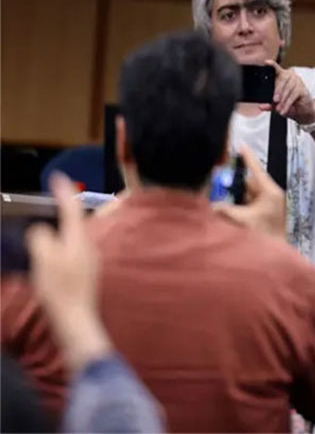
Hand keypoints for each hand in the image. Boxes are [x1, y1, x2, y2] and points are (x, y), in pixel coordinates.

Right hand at [27, 173, 111, 372]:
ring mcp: (89, 262)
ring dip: (59, 231)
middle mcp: (89, 247)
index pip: (72, 209)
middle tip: (48, 203)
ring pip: (73, 238)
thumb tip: (41, 230)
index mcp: (79, 240)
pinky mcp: (85, 275)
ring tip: (44, 228)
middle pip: (75, 223)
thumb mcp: (44, 259)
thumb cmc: (60, 289)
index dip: (64, 192)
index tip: (57, 178)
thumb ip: (41, 238)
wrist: (76, 320)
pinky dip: (59, 248)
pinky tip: (49, 256)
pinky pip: (71, 253)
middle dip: (61, 211)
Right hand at [214, 146, 286, 238]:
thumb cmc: (264, 235)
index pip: (256, 169)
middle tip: (215, 177)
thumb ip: (224, 208)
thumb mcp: (241, 219)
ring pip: (246, 194)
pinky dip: (236, 205)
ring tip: (216, 192)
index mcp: (269, 192)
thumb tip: (210, 203)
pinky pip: (247, 205)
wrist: (276, 255)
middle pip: (247, 182)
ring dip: (232, 195)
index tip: (239, 144)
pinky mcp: (263, 215)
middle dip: (231, 181)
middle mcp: (269, 196)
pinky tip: (224, 207)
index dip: (246, 156)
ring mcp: (267, 206)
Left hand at [260, 60, 314, 124]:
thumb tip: (261, 106)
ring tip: (279, 108)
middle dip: (278, 90)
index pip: (276, 69)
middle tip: (274, 100)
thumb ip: (269, 105)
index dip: (272, 65)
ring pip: (288, 88)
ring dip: (283, 100)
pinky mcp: (303, 89)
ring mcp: (297, 81)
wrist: (304, 111)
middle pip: (282, 79)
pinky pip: (294, 95)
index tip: (266, 62)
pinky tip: (284, 109)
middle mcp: (290, 76)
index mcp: (282, 76)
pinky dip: (288, 103)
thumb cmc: (291, 104)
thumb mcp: (278, 105)